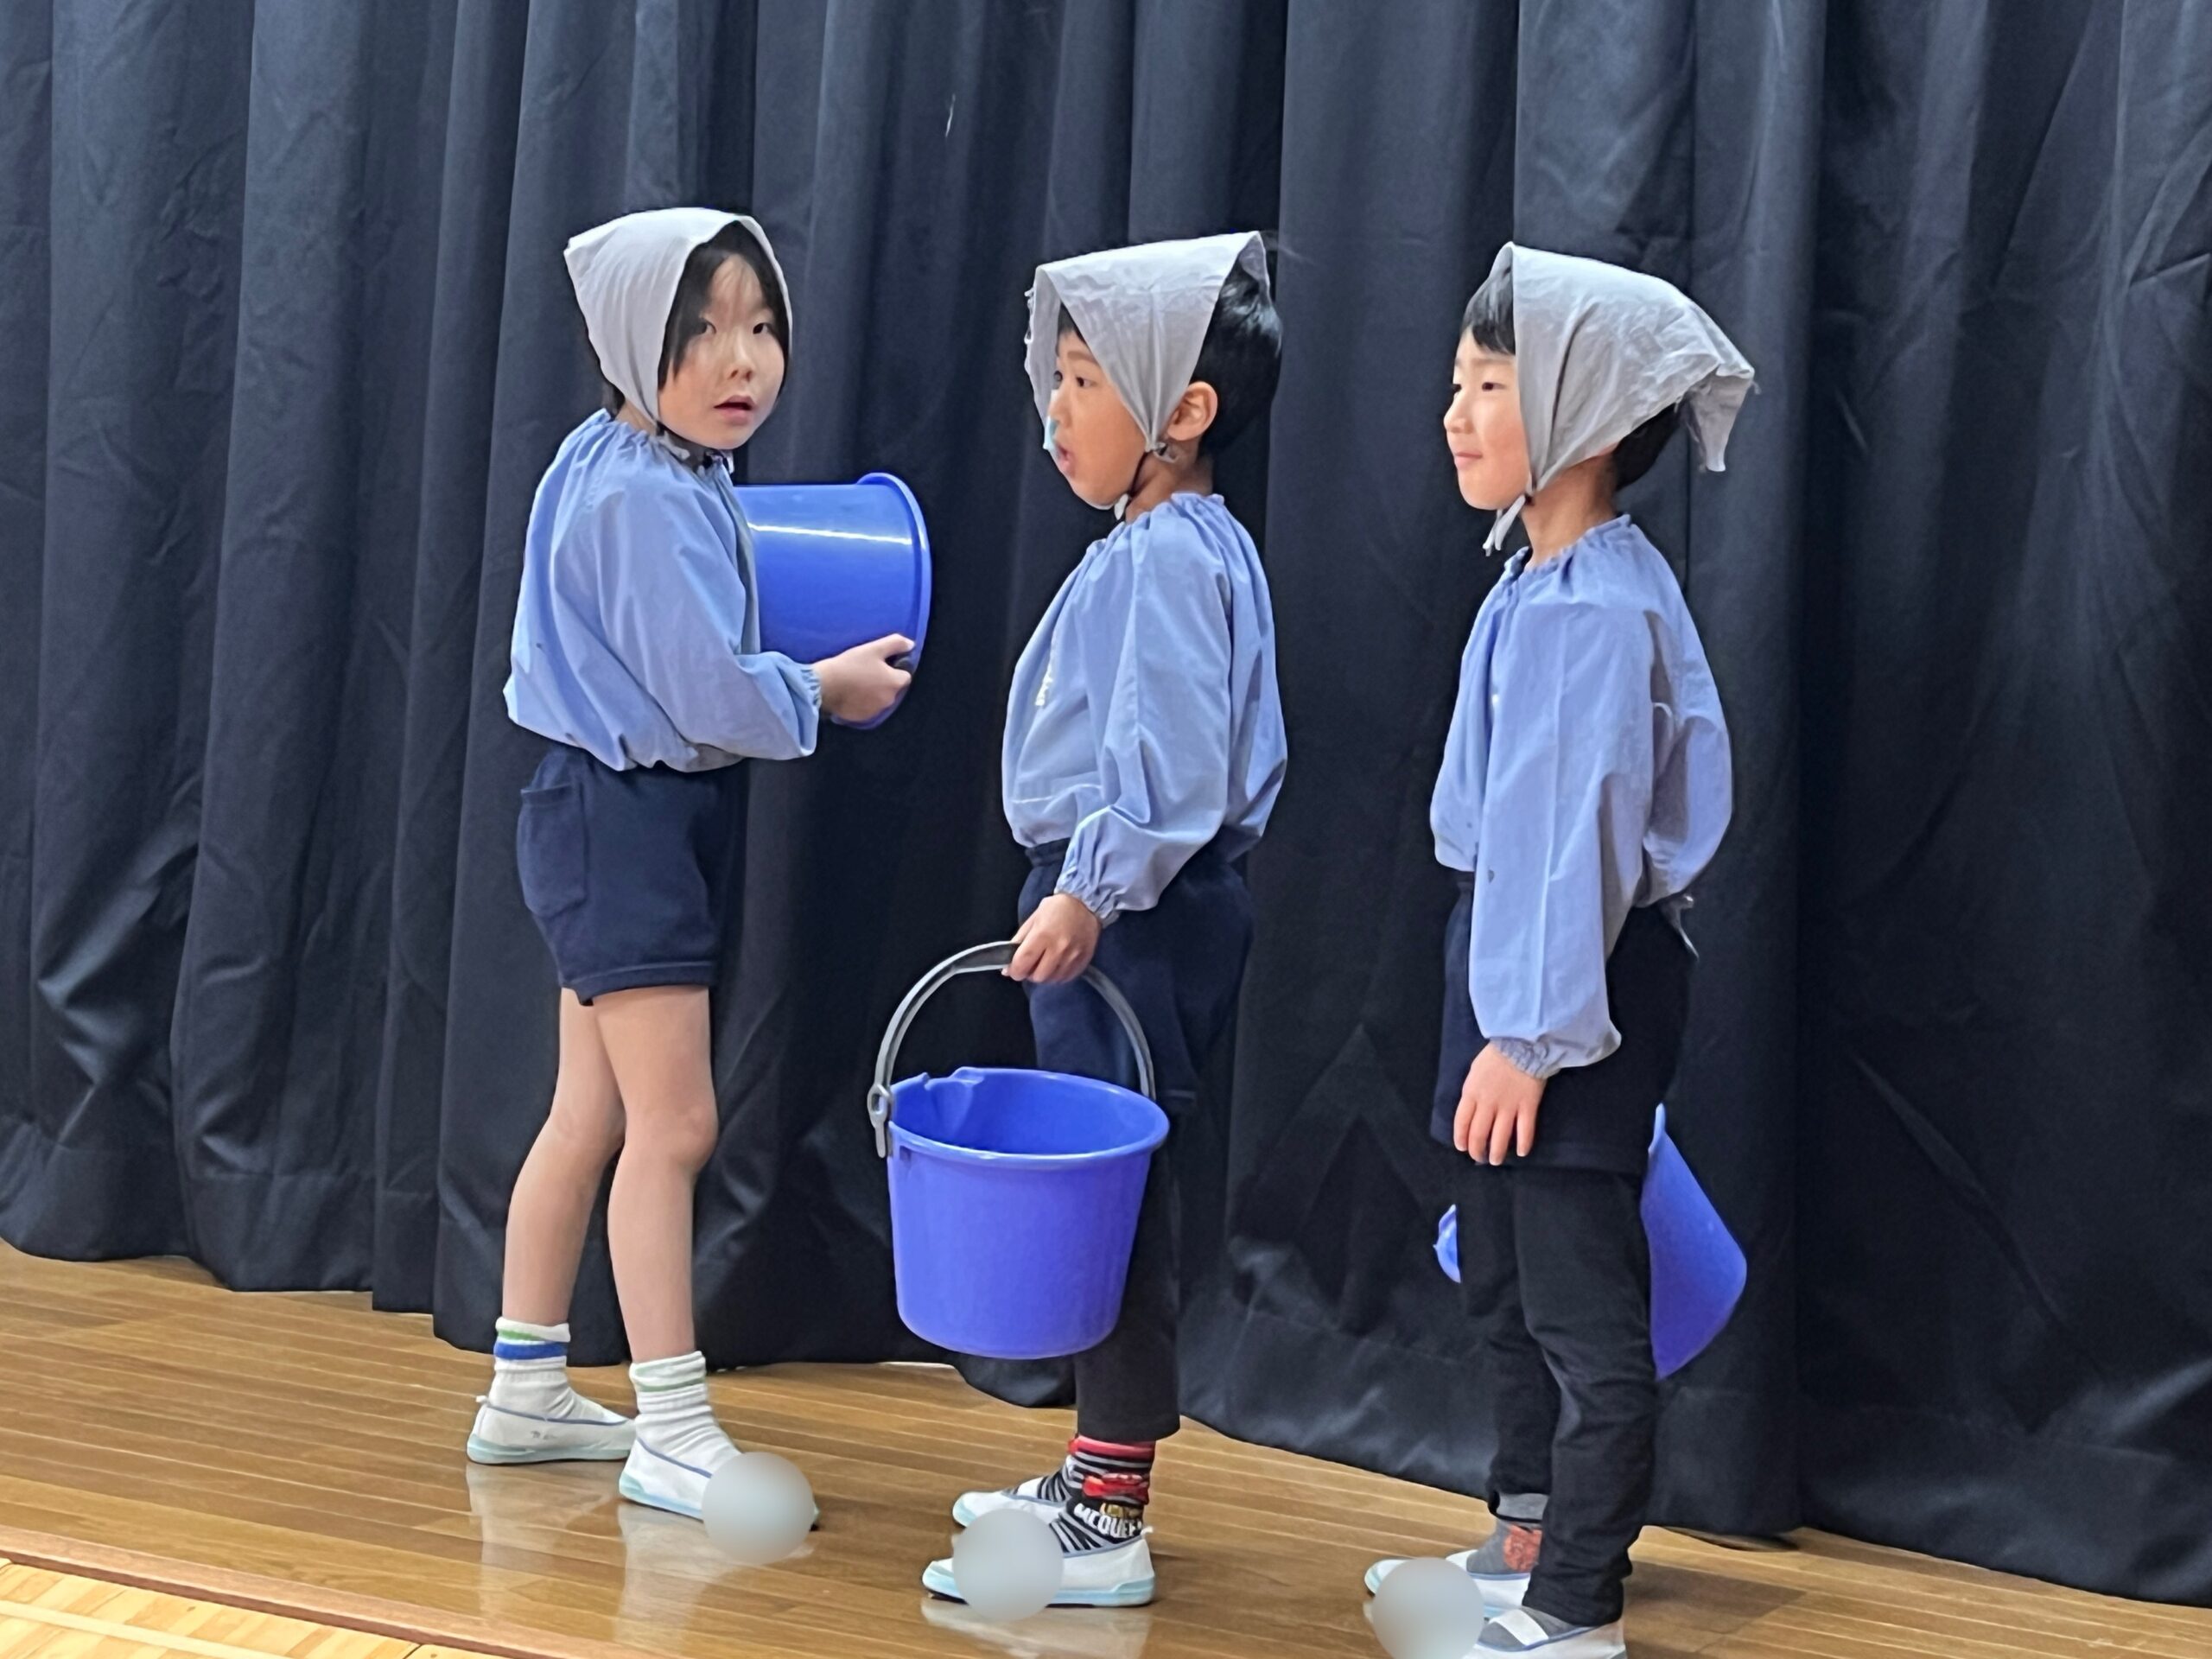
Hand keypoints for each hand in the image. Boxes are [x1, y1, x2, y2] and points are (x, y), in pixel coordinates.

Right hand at [812, 634, 913, 722]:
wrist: (825, 685)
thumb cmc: (850, 665)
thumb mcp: (873, 648)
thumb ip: (895, 644)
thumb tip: (911, 644)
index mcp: (895, 683)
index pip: (905, 676)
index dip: (895, 669)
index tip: (881, 664)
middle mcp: (890, 700)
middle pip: (893, 688)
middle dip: (885, 681)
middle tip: (867, 671)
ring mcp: (876, 711)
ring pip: (880, 699)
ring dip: (875, 692)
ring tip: (858, 682)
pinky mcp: (862, 718)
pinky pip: (868, 708)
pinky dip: (863, 702)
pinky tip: (852, 693)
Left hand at [1005, 894, 1102, 984]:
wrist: (1086, 904)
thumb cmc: (1056, 909)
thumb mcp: (1033, 920)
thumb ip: (1019, 942)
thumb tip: (1007, 967)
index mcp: (1042, 935)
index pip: (1023, 963)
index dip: (1015, 971)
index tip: (1014, 970)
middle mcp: (1058, 948)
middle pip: (1038, 976)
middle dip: (1030, 973)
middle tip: (1031, 964)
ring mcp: (1072, 956)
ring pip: (1052, 980)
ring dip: (1045, 974)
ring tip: (1046, 962)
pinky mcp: (1083, 961)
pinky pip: (1066, 978)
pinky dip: (1058, 975)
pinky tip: (1058, 964)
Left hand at [1453, 1043, 1547, 1164]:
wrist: (1523, 1045)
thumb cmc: (1496, 1056)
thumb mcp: (1474, 1072)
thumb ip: (1472, 1092)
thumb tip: (1472, 1111)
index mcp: (1471, 1093)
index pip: (1461, 1122)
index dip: (1461, 1138)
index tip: (1463, 1147)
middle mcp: (1488, 1103)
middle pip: (1479, 1134)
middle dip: (1477, 1150)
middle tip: (1480, 1157)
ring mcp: (1509, 1106)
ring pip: (1500, 1137)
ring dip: (1497, 1152)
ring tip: (1496, 1160)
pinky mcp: (1528, 1106)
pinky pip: (1525, 1131)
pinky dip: (1523, 1144)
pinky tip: (1521, 1152)